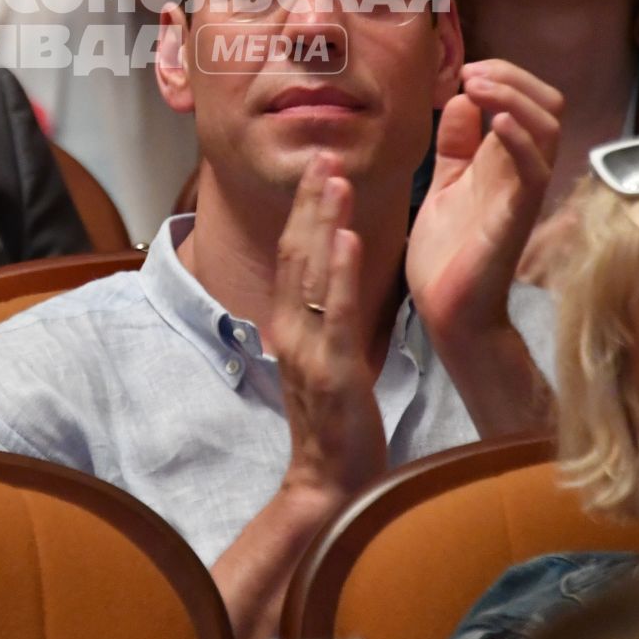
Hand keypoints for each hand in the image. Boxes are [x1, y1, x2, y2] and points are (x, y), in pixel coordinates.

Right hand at [270, 153, 387, 510]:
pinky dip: (338, 273)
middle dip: (310, 203)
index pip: (293, 257)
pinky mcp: (334, 372)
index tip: (318, 170)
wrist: (331, 483)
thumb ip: (322, 321)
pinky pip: (335, 314)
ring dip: (322, 222)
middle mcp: (291, 332)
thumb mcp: (324, 361)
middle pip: (296, 254)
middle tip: (323, 156)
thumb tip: (330, 282)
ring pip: (312, 275)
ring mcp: (308, 351)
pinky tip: (346, 238)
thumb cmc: (337, 423)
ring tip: (335, 180)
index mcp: (291, 327)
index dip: (303, 212)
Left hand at [407, 60, 560, 339]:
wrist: (446, 311)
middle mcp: (520, 172)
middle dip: (513, 77)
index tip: (466, 70)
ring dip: (514, 97)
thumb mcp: (446, 184)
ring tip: (478, 86)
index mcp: (504, 161)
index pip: (528, 101)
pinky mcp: (515, 219)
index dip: (505, 76)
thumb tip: (463, 100)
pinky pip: (535, 172)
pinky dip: (520, 139)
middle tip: (472, 73)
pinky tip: (496, 122)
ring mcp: (522, 194)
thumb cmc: (448, 254)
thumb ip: (456, 146)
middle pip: (548, 105)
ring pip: (548, 129)